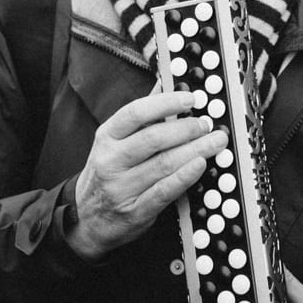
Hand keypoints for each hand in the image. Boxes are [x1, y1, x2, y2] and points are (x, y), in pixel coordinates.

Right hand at [65, 90, 227, 262]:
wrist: (87, 218)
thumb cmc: (107, 172)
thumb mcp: (113, 141)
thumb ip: (140, 114)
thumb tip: (164, 83)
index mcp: (106, 137)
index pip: (135, 113)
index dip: (165, 103)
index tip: (191, 99)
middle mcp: (110, 161)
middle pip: (153, 139)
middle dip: (187, 129)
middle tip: (207, 124)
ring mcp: (121, 188)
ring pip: (163, 164)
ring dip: (195, 150)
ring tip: (215, 141)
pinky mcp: (135, 211)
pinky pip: (164, 191)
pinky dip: (185, 176)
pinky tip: (200, 164)